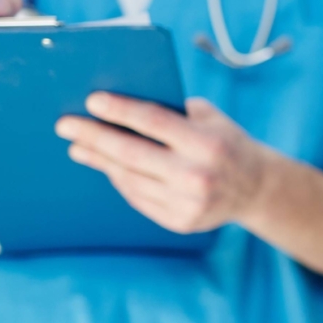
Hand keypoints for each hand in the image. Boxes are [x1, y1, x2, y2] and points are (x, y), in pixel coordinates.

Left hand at [55, 94, 272, 233]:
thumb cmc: (226, 143)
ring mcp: (188, 203)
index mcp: (207, 143)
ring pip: (130, 179)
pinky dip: (121, 180)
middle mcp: (197, 176)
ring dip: (100, 161)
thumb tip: (119, 105)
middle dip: (94, 137)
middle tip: (66, 126)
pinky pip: (138, 198)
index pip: (153, 121)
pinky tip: (108, 168)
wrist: (256, 189)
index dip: (119, 111)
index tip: (91, 101)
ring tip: (80, 147)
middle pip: (132, 154)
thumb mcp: (210, 119)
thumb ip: (173, 111)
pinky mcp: (181, 222)